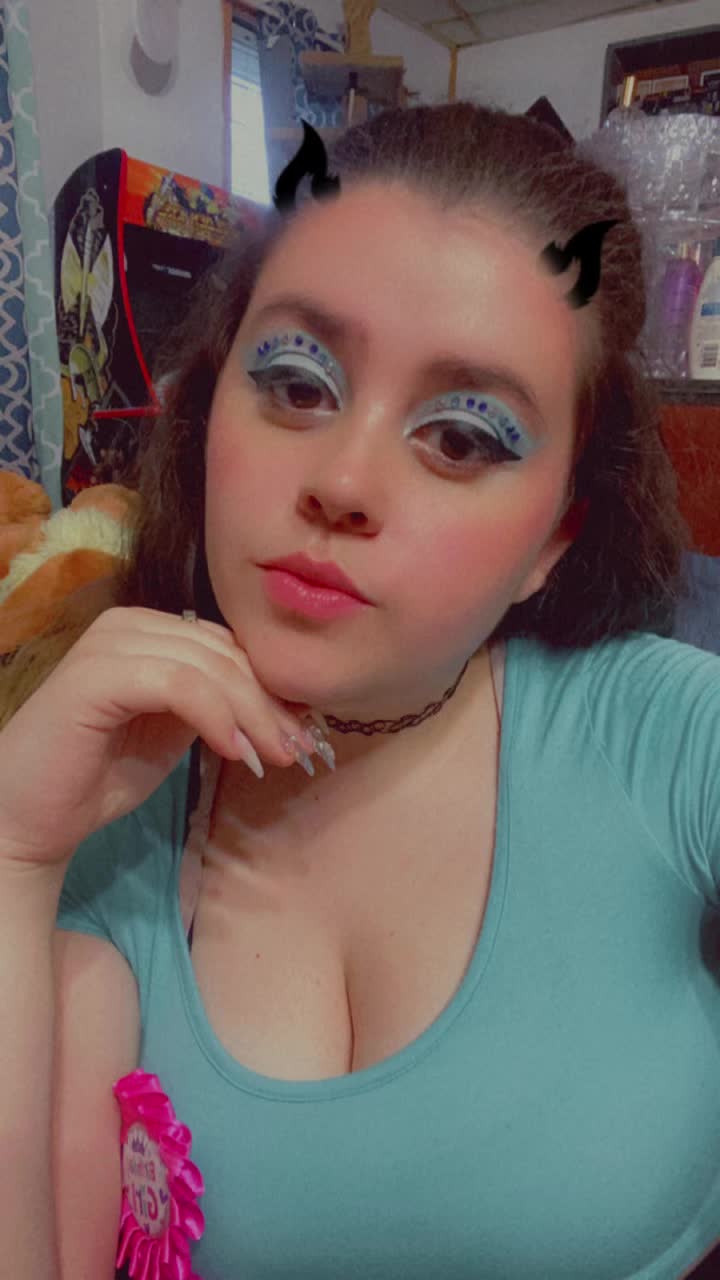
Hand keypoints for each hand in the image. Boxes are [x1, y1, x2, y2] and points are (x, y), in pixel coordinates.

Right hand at [0, 606, 322, 867]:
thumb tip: (285, 706)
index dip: (272, 688)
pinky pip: (177, 685)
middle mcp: (129, 624)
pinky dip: (216, 717)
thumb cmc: (100, 776)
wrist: (30, 817)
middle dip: (271, 705)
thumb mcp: (174, 733)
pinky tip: (235, 752)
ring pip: (209, 667)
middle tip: (301, 751)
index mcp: (148, 631)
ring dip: (252, 715)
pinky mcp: (96, 675)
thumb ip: (216, 706)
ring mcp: (109, 644)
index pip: (229, 646)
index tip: (305, 734)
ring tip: (276, 758)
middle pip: (226, 653)